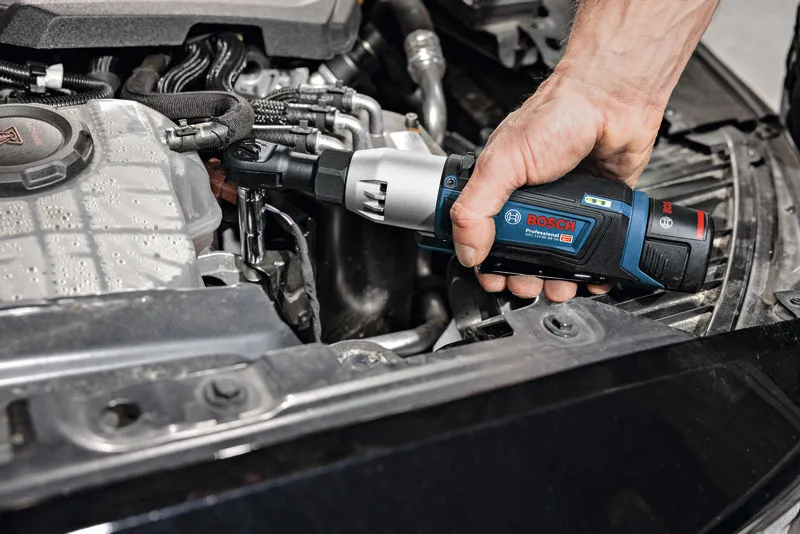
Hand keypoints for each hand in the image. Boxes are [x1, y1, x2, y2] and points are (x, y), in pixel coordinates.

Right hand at [449, 69, 663, 301]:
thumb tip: (467, 250)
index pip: (482, 234)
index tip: (491, 277)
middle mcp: (531, 200)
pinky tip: (591, 277)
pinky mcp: (597, 213)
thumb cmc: (559, 114)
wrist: (614, 103)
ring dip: (557, 280)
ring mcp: (565, 208)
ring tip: (559, 285)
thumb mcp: (502, 163)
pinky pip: (593, 251)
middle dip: (522, 277)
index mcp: (500, 187)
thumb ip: (476, 208)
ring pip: (557, 259)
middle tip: (525, 283)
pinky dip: (593, 271)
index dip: (484, 260)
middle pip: (520, 255)